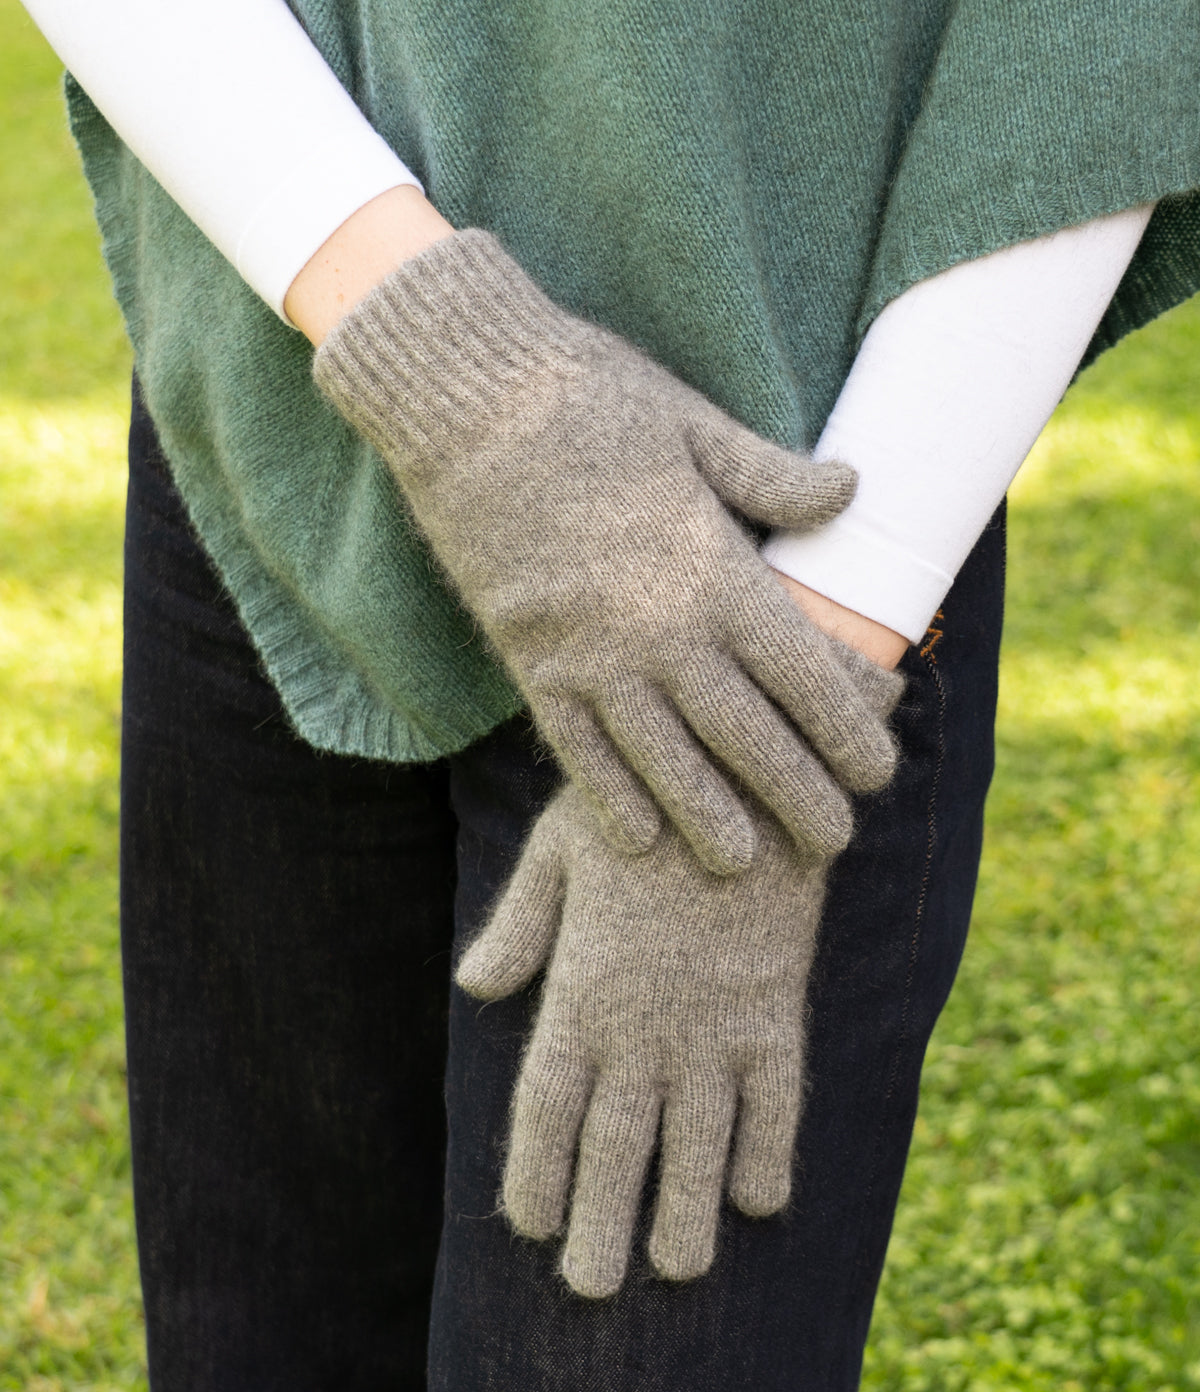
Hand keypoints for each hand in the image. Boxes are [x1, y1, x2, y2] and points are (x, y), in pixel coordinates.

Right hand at [314, 230, 899, 872]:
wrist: (466, 400)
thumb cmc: (590, 399)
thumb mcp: (695, 424)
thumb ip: (772, 477)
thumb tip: (851, 493)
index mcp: (712, 569)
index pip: (801, 673)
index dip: (846, 731)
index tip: (877, 773)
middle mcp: (660, 627)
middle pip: (745, 734)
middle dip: (795, 794)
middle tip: (832, 844)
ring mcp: (590, 652)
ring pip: (663, 759)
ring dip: (707, 817)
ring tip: (742, 866)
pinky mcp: (530, 659)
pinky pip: (575, 747)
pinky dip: (607, 795)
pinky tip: (636, 837)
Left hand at [457, 646, 904, 1297]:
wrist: (745, 776)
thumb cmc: (641, 809)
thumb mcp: (559, 850)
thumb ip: (519, 926)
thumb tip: (474, 986)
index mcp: (582, 989)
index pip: (548, 1105)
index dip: (538, 1172)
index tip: (530, 1226)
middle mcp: (644, 1024)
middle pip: (617, 1144)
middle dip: (603, 1220)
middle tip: (592, 1289)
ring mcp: (715, 1023)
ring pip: (698, 1138)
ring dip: (688, 1208)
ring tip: (679, 1270)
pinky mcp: (775, 1010)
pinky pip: (774, 1098)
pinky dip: (770, 1151)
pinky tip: (763, 1202)